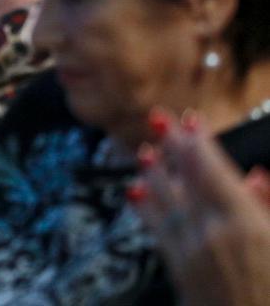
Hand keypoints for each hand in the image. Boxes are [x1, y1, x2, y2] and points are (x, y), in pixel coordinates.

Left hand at [133, 115, 269, 305]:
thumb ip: (268, 207)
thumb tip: (258, 178)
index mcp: (243, 223)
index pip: (212, 170)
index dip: (198, 141)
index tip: (189, 119)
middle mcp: (211, 232)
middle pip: (186, 179)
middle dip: (172, 147)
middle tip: (158, 119)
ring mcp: (191, 252)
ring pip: (166, 201)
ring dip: (154, 173)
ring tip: (144, 152)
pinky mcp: (179, 272)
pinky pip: (157, 232)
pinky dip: (145, 209)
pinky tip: (136, 194)